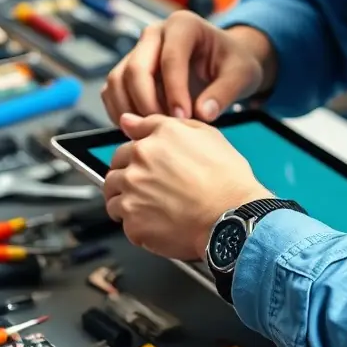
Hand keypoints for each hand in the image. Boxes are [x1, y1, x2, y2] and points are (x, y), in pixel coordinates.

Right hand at [101, 11, 274, 123]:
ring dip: (130, 110)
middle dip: (148, 104)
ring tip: (155, 131)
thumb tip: (203, 114)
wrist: (226, 62)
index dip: (174, 91)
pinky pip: (113, 92)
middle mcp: (155, 34)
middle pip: (136, 69)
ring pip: (118, 81)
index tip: (183, 118)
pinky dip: (121, 112)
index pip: (170, 58)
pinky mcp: (128, 70)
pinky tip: (142, 128)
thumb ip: (225, 93)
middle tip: (165, 129)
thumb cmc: (234, 63)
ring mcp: (138, 51)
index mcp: (183, 25)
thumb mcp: (242, 74)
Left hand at [103, 112, 272, 260]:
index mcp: (155, 140)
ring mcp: (132, 194)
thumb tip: (130, 121)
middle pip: (116, 168)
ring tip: (153, 208)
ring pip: (113, 196)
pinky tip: (159, 223)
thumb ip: (163, 123)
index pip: (129, 142)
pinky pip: (124, 223)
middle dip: (128, 176)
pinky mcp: (133, 224)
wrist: (233, 217)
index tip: (143, 164)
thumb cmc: (227, 180)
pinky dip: (137, 225)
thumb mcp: (206, 135)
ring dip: (128, 200)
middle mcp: (138, 164)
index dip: (138, 155)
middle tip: (151, 188)